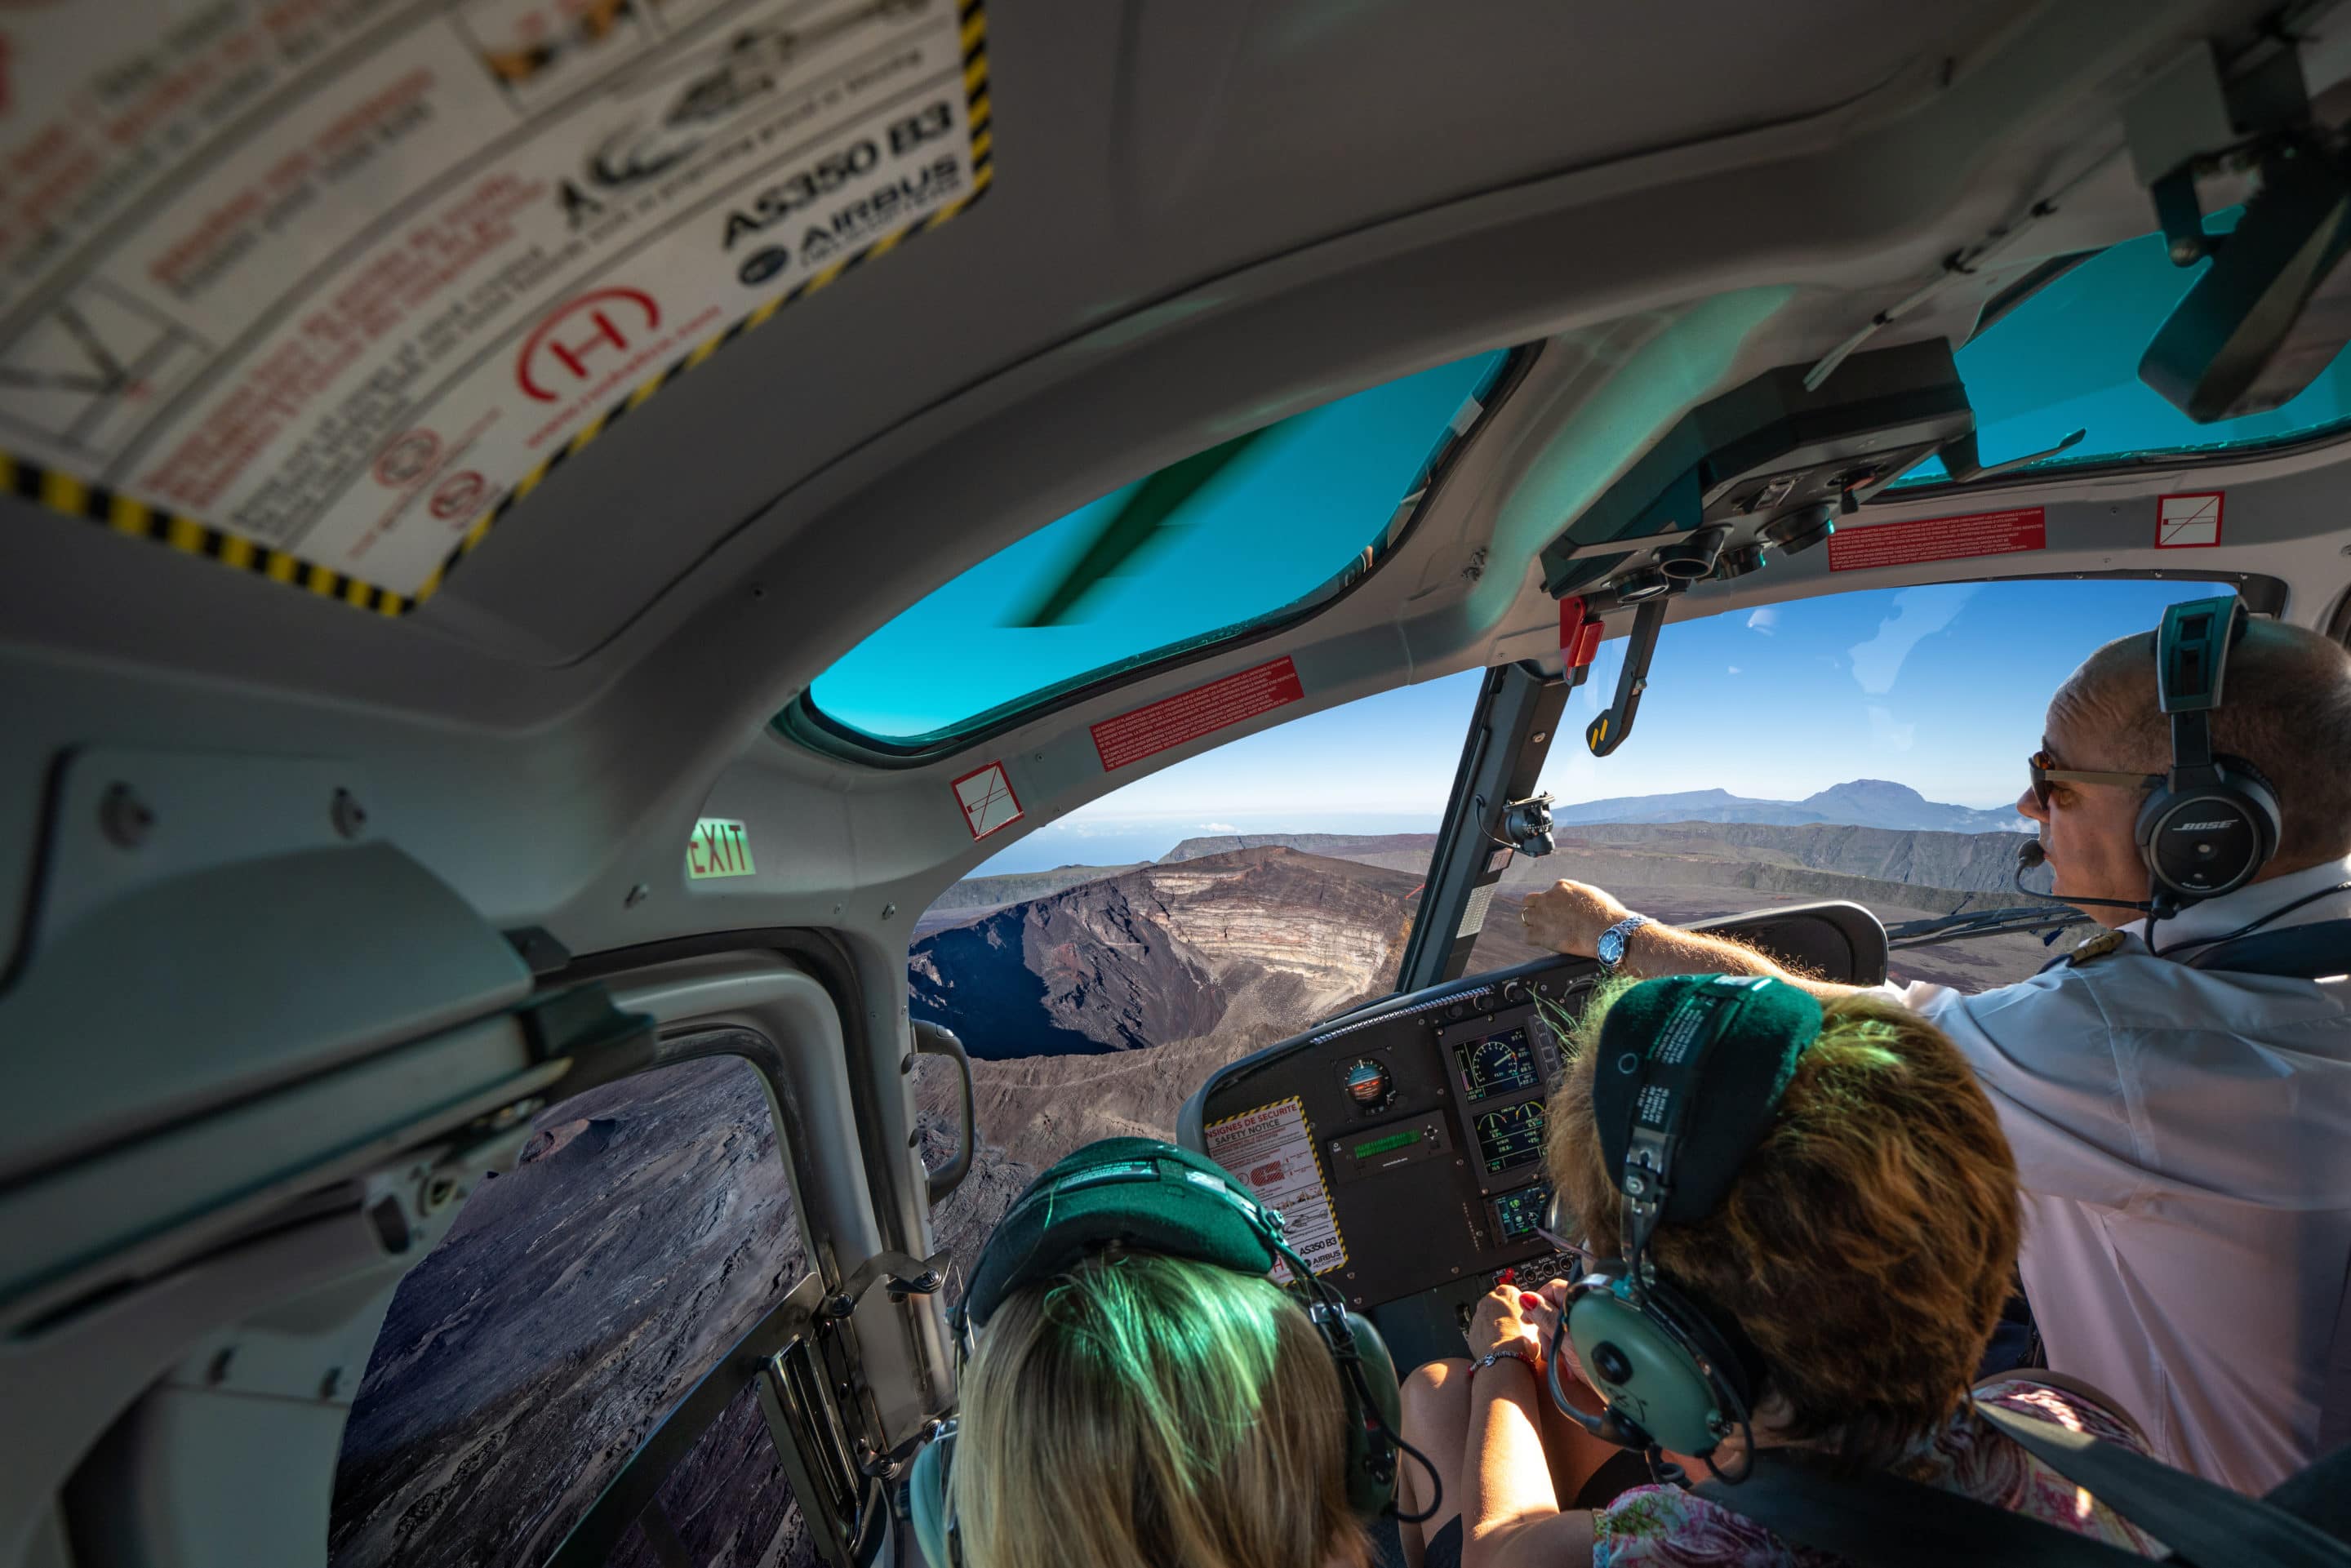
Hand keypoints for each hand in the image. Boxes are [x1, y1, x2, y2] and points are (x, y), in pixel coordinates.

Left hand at [1468, 1281, 1552, 1363]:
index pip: (1513, 1292)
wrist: (1505, 1359)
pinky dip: (1486, 1337)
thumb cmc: (1523, 1341)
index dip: (1519, 1306)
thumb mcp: (1537, 1325)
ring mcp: (1478, 1316)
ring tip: (1507, 1341)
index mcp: (1507, 1293)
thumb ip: (1533, 1316)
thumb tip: (1536, 1320)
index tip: (1523, 1315)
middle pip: (1497, 1303)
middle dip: (1504, 1313)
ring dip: (1494, 1326)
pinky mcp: (1471, 1332)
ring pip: (1487, 1318)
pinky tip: (1496, 1348)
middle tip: (1515, 1328)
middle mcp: (1489, 1300)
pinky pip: (1479, 1332)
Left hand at [1519, 880, 1633, 958]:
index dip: (1551, 904)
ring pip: (1525, 917)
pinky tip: (1541, 942)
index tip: (1556, 913)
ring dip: (1532, 924)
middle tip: (1543, 921)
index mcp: (1561, 887)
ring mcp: (1542, 915)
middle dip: (1535, 910)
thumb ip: (1577, 893)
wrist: (1608, 930)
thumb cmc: (1606, 914)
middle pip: (1529, 902)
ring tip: (1542, 932)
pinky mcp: (1540, 934)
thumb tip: (1574, 897)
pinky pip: (1527, 936)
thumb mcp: (1592, 894)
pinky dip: (1533, 939)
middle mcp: (1548, 898)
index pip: (1547, 893)